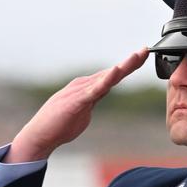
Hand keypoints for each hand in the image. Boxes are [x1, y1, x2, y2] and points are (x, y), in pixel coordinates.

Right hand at [7, 47, 148, 162]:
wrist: (39, 136)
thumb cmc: (60, 124)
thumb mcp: (84, 109)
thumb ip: (94, 98)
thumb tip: (103, 91)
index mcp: (87, 87)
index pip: (113, 75)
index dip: (129, 66)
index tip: (143, 56)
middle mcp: (84, 85)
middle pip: (112, 72)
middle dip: (130, 62)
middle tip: (146, 50)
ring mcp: (79, 92)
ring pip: (106, 78)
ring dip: (122, 67)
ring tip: (136, 56)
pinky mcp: (75, 102)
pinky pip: (93, 90)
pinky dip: (105, 80)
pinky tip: (115, 72)